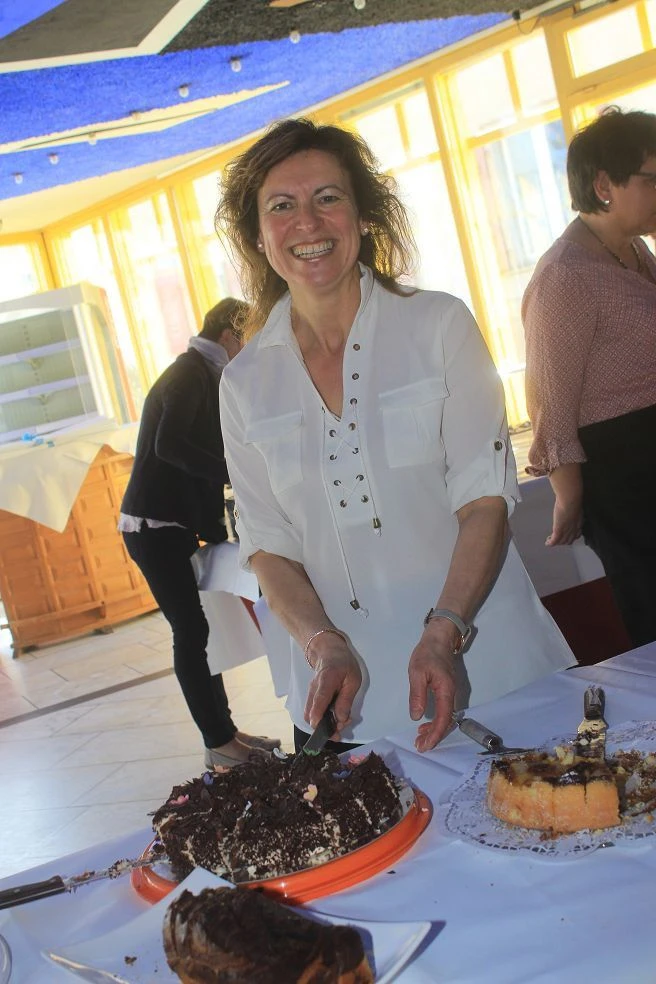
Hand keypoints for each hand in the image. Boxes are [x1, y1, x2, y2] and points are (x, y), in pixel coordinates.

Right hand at [304, 638, 361, 737]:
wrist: (329, 653)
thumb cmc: (344, 664)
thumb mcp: (353, 679)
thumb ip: (346, 699)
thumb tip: (341, 719)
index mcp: (326, 680)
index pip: (319, 699)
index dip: (318, 714)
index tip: (319, 727)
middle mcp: (314, 689)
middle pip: (311, 713)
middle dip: (324, 727)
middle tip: (341, 730)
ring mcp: (310, 694)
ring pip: (311, 715)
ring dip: (323, 725)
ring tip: (340, 725)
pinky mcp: (311, 698)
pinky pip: (313, 713)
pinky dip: (322, 720)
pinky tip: (334, 719)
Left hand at [408, 621, 457, 751]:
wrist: (439, 638)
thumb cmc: (427, 653)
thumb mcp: (417, 672)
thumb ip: (417, 694)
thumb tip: (416, 716)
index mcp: (446, 690)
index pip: (443, 719)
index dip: (435, 734)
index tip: (424, 745)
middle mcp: (452, 694)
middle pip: (447, 722)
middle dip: (435, 736)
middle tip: (420, 745)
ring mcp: (451, 693)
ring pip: (446, 717)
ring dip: (435, 730)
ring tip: (420, 737)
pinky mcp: (447, 691)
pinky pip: (444, 711)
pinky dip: (436, 721)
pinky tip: (425, 723)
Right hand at [546, 498, 581, 545]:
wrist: (570, 500)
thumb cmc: (573, 499)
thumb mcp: (575, 504)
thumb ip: (574, 506)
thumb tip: (571, 503)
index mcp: (578, 522)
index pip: (576, 534)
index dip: (572, 536)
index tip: (568, 535)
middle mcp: (573, 529)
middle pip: (569, 540)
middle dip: (564, 541)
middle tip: (558, 540)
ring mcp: (566, 531)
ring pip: (562, 542)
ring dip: (557, 542)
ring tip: (551, 541)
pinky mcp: (558, 531)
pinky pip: (554, 541)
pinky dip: (550, 543)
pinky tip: (547, 543)